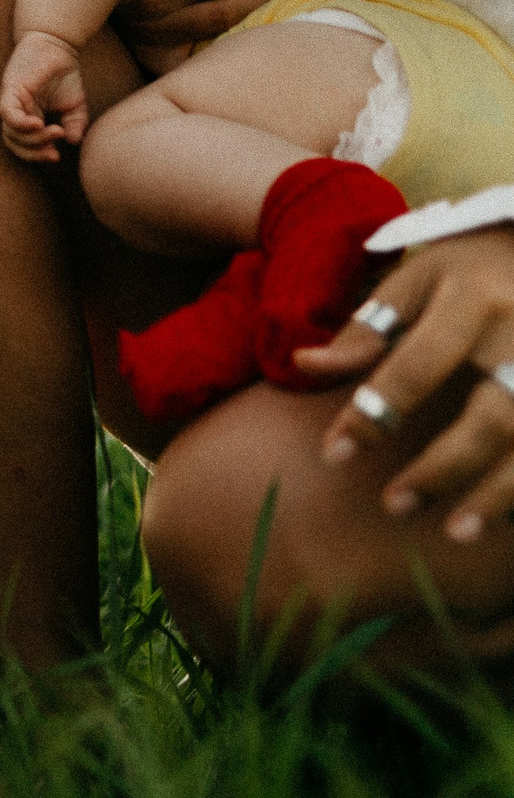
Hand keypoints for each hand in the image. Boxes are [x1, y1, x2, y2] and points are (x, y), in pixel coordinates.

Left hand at [0, 30, 88, 162]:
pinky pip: (7, 113)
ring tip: (55, 132)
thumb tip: (74, 142)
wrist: (58, 46)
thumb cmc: (63, 75)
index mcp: (28, 119)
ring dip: (33, 139)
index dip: (36, 155)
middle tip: (53, 153)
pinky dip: (21, 123)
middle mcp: (17, 113)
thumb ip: (75, 125)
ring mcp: (12, 101)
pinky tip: (38, 124)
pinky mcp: (10, 89)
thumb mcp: (75, 106)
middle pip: (15, 143)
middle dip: (33, 153)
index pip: (23, 146)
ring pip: (11, 132)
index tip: (56, 157)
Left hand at [299, 226, 513, 540]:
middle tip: (393, 505)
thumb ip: (366, 328)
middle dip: (442, 469)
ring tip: (456, 533)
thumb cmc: (473, 264)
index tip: (334, 454)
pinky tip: (507, 518)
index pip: (414, 366)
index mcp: (472, 299)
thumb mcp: (416, 276)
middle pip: (490, 418)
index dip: (372, 413)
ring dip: (498, 495)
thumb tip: (305, 367)